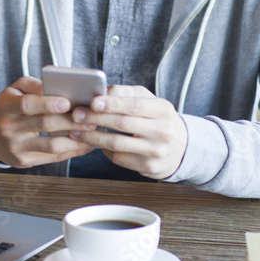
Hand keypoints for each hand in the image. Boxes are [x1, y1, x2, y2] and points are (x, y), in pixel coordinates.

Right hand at [0, 76, 94, 168]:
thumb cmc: (9, 108)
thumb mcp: (14, 90)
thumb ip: (35, 85)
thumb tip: (58, 88)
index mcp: (6, 108)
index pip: (26, 105)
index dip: (47, 103)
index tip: (67, 102)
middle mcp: (9, 129)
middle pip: (44, 125)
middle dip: (70, 121)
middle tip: (91, 117)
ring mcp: (16, 148)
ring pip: (52, 146)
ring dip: (76, 139)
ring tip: (92, 131)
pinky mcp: (24, 162)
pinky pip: (53, 157)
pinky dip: (72, 151)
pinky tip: (85, 144)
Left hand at [68, 83, 187, 179]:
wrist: (183, 148)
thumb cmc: (159, 120)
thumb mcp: (150, 101)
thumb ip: (127, 94)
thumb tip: (103, 92)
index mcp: (163, 110)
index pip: (134, 105)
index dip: (112, 104)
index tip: (93, 102)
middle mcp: (162, 131)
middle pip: (122, 124)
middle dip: (95, 119)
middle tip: (76, 115)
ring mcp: (156, 151)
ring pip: (117, 144)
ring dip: (92, 137)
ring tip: (76, 131)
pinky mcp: (149, 167)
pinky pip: (119, 158)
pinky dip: (104, 150)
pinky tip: (97, 144)